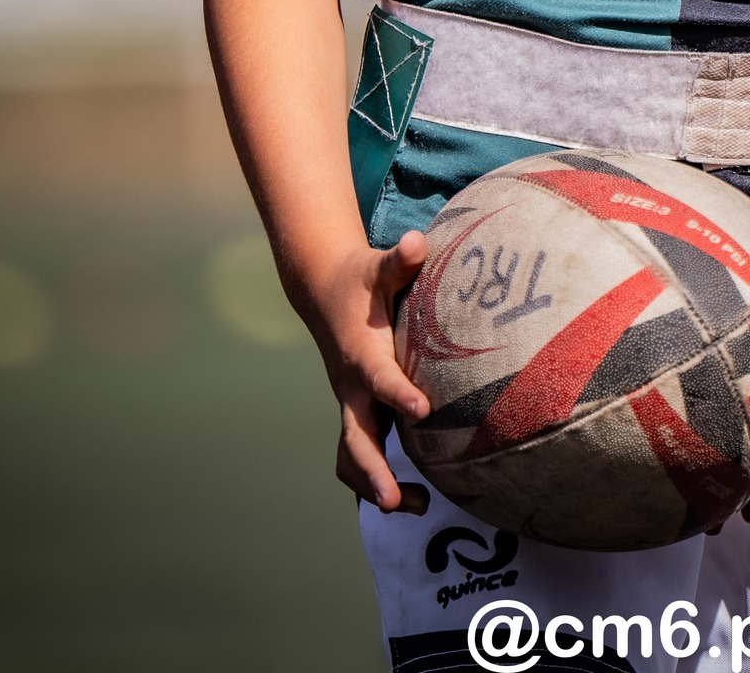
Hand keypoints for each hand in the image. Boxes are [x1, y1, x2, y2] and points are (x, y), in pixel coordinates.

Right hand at [296, 229, 432, 513]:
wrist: (325, 292)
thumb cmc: (362, 280)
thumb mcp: (379, 266)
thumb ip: (400, 260)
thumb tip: (417, 242)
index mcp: (362, 353)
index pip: (380, 379)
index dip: (399, 394)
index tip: (423, 411)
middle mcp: (353, 387)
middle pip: (357, 437)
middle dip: (373, 471)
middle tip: (394, 501)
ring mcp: (353, 405)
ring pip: (352, 456)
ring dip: (375, 485)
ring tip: (417, 507)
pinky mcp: (360, 413)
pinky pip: (362, 454)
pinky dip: (379, 479)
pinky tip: (418, 497)